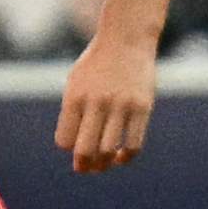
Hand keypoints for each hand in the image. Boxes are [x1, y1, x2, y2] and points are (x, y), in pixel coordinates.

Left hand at [56, 29, 155, 173]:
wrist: (126, 39)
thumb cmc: (97, 64)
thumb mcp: (75, 82)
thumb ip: (72, 113)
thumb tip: (72, 148)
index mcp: (74, 97)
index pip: (64, 140)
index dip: (68, 148)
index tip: (74, 145)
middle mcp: (96, 103)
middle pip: (85, 150)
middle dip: (84, 165)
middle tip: (85, 168)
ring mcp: (121, 106)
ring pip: (109, 151)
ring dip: (105, 164)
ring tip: (103, 164)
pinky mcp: (143, 108)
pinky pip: (134, 144)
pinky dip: (126, 157)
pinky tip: (121, 157)